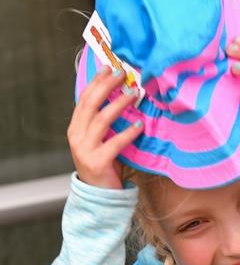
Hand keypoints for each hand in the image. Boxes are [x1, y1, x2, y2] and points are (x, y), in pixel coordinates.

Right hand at [67, 65, 143, 188]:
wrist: (98, 197)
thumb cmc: (104, 165)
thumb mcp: (99, 141)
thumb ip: (104, 123)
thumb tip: (122, 97)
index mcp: (75, 128)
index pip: (84, 99)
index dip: (97, 81)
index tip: (110, 67)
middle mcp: (76, 136)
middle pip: (91, 104)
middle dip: (107, 86)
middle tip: (123, 74)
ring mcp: (85, 149)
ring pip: (102, 120)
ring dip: (119, 104)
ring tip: (135, 94)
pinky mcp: (98, 162)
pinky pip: (115, 143)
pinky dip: (128, 133)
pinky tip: (140, 125)